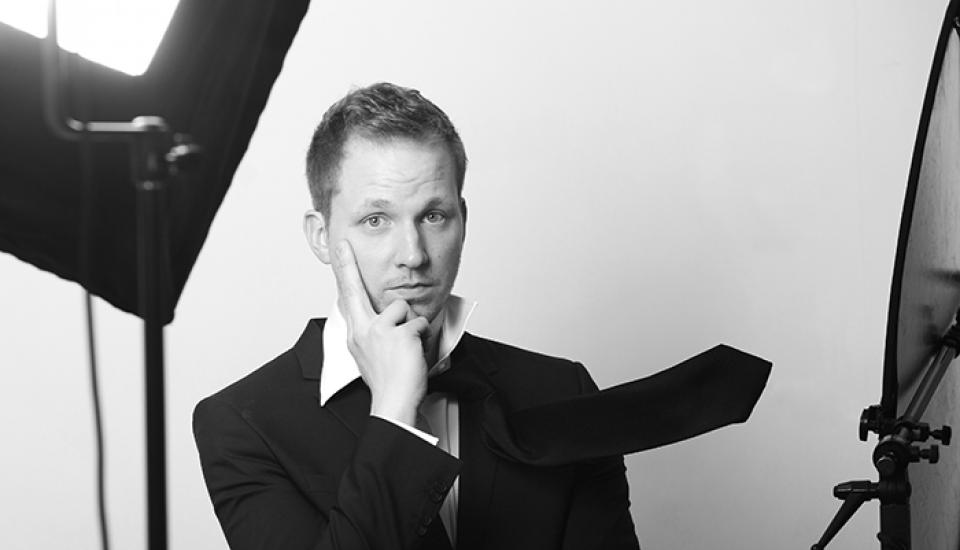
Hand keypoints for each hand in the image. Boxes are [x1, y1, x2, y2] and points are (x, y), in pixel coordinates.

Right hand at [332, 240, 429, 425]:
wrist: (394, 402)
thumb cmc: (388, 381)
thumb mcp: (371, 354)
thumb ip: (373, 333)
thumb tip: (387, 316)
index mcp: (355, 334)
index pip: (347, 297)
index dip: (344, 271)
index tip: (339, 249)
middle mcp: (362, 330)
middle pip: (355, 290)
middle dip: (347, 264)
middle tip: (342, 242)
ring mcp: (379, 331)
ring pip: (402, 308)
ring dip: (410, 326)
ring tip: (406, 348)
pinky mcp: (398, 334)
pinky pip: (418, 323)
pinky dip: (422, 338)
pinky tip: (414, 353)